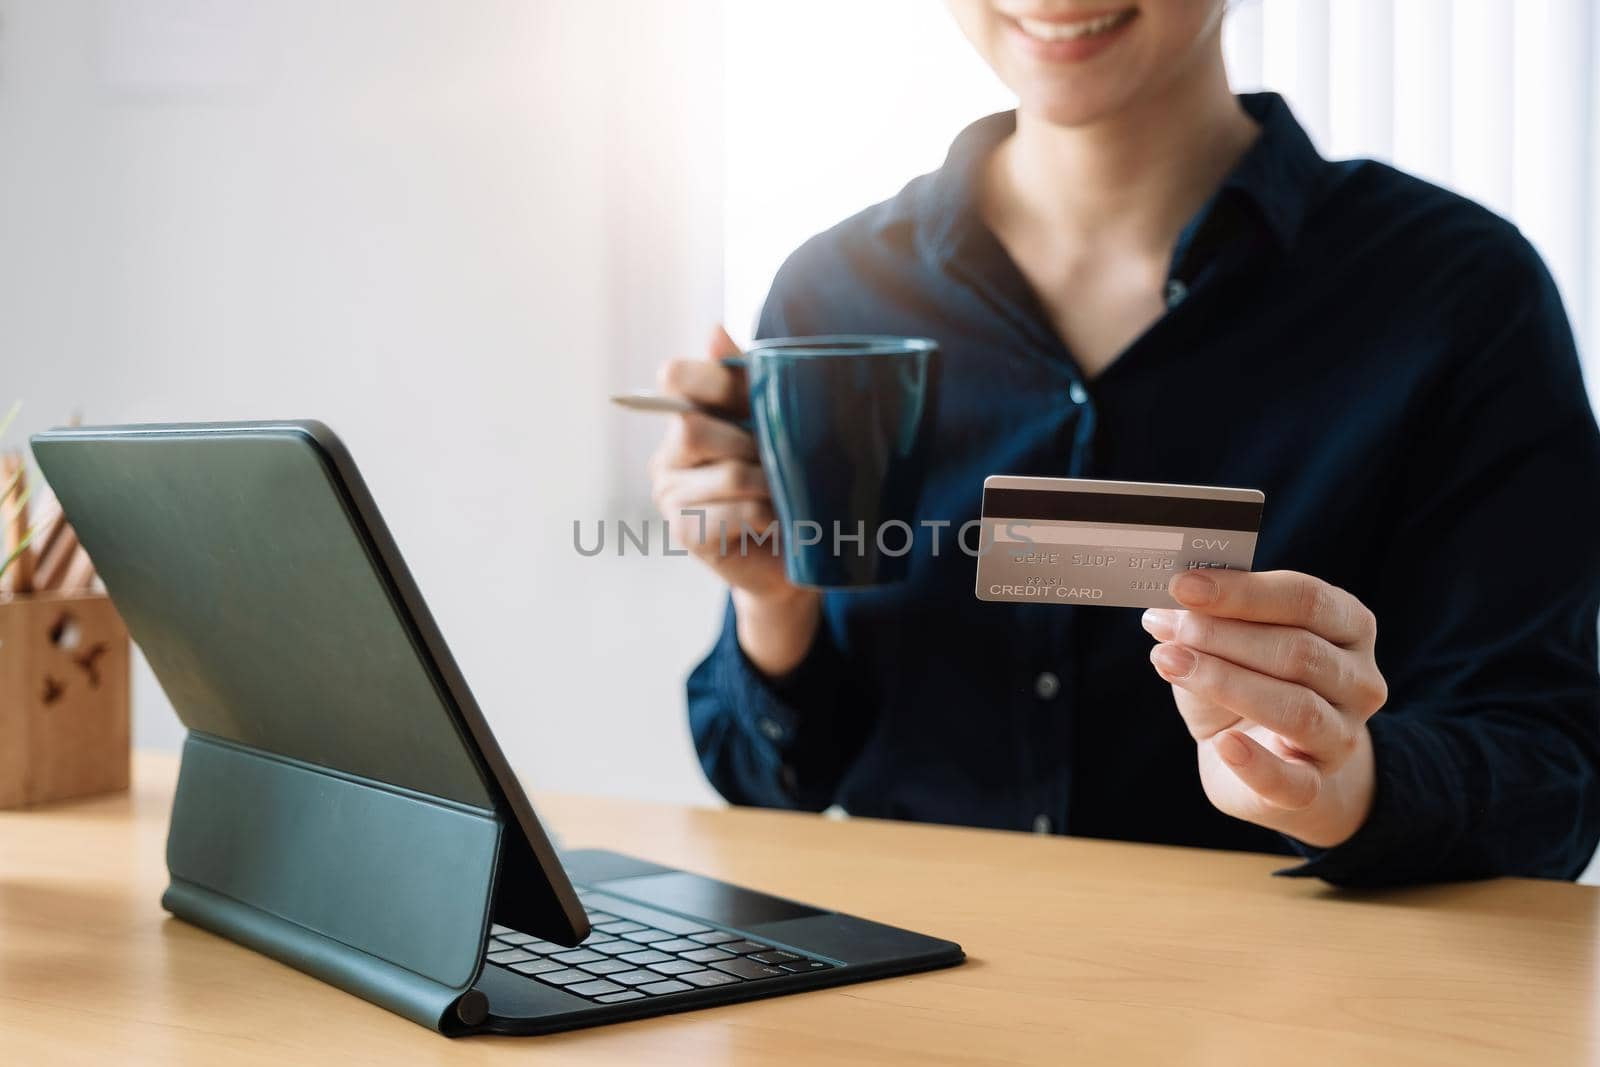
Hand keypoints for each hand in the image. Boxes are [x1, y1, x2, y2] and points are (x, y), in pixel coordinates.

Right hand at [649, 325, 818, 674]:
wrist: (795, 553)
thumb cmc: (787, 480)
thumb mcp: (775, 421)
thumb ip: (746, 378)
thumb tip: (712, 330)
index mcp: (690, 414)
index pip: (676, 377)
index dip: (713, 380)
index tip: (749, 398)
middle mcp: (669, 452)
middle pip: (691, 426)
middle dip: (747, 442)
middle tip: (777, 460)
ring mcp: (671, 495)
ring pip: (725, 474)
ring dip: (766, 484)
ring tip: (782, 495)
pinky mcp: (685, 532)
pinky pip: (729, 514)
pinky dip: (762, 517)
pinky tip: (773, 522)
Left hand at [1140, 569, 1387, 848]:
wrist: (1265, 762)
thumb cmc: (1246, 685)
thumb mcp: (1229, 645)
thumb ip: (1209, 623)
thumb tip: (1167, 609)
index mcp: (1348, 627)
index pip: (1306, 599)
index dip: (1243, 591)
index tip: (1183, 585)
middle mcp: (1359, 681)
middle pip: (1299, 651)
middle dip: (1222, 635)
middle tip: (1166, 626)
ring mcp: (1343, 737)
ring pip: (1296, 708)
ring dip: (1224, 681)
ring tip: (1170, 663)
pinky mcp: (1316, 788)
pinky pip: (1293, 781)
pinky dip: (1256, 763)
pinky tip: (1224, 744)